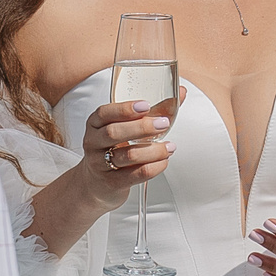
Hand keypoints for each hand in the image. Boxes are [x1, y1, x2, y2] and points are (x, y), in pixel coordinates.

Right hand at [72, 93, 182, 212]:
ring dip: (153, 150)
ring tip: (169, 147)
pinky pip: (134, 175)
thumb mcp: (126, 128)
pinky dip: (153, 168)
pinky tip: (163, 162)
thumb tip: (181, 92)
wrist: (97, 183)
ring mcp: (100, 164)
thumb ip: (154, 110)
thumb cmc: (114, 148)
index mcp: (95, 124)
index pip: (104, 113)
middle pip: (114, 133)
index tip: (146, 105)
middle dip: (142, 127)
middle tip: (164, 123)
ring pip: (127, 155)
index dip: (124, 109)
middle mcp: (94, 142)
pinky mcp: (111, 183)